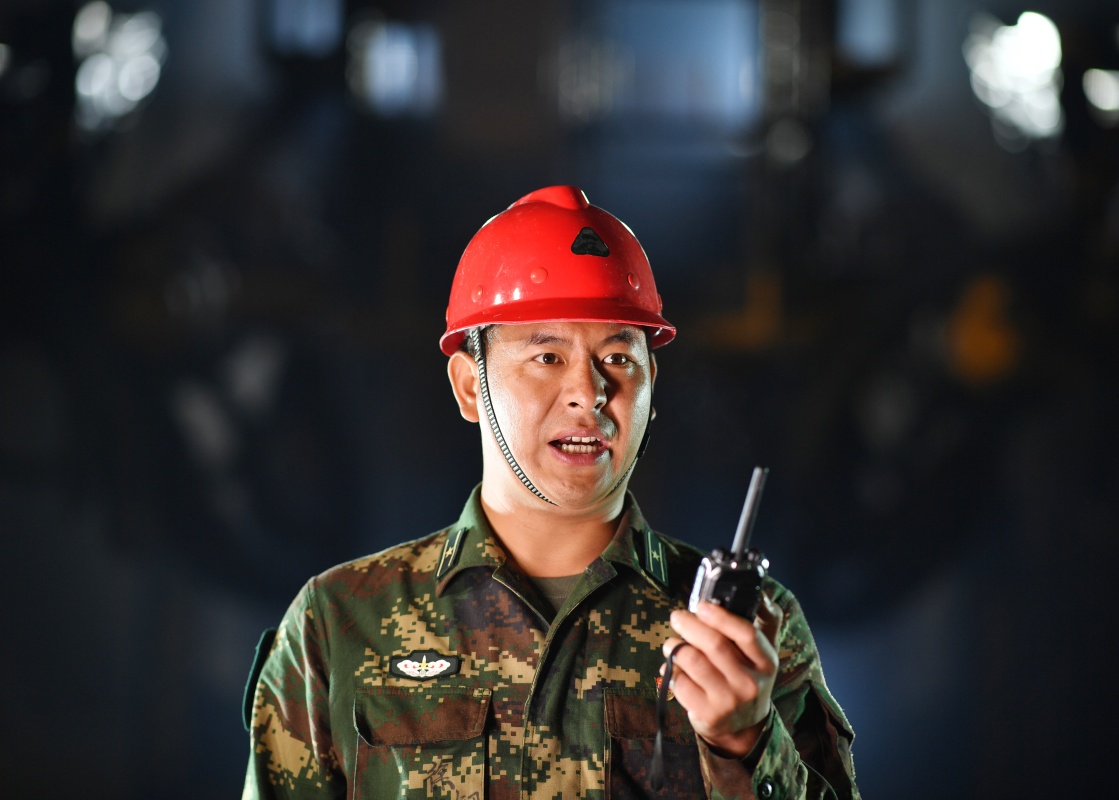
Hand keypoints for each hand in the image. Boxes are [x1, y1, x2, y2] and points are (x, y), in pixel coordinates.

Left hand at [661, 594, 782, 757]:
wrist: (742, 727)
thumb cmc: (747, 677)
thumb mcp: (763, 653)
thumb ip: (767, 621)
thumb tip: (762, 593)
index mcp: (766, 662)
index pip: (746, 634)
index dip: (721, 617)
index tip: (701, 606)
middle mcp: (749, 683)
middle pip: (714, 645)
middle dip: (690, 625)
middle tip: (677, 617)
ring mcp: (728, 701)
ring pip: (692, 661)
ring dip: (675, 646)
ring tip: (671, 643)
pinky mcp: (707, 714)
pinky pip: (680, 683)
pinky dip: (671, 671)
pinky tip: (673, 669)